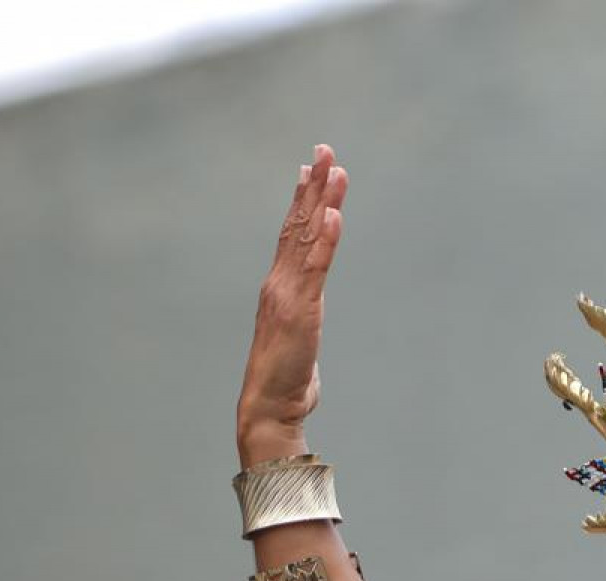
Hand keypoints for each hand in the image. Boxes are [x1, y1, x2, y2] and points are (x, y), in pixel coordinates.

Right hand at [237, 144, 348, 441]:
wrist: (269, 405)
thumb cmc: (286, 379)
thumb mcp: (299, 338)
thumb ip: (302, 318)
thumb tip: (305, 314)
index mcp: (282, 287)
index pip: (294, 234)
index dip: (303, 200)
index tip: (311, 168)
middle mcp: (281, 282)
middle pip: (299, 224)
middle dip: (313, 185)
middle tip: (324, 149)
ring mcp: (289, 294)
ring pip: (309, 238)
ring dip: (323, 201)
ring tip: (334, 168)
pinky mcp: (301, 309)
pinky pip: (317, 268)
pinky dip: (327, 240)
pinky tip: (336, 214)